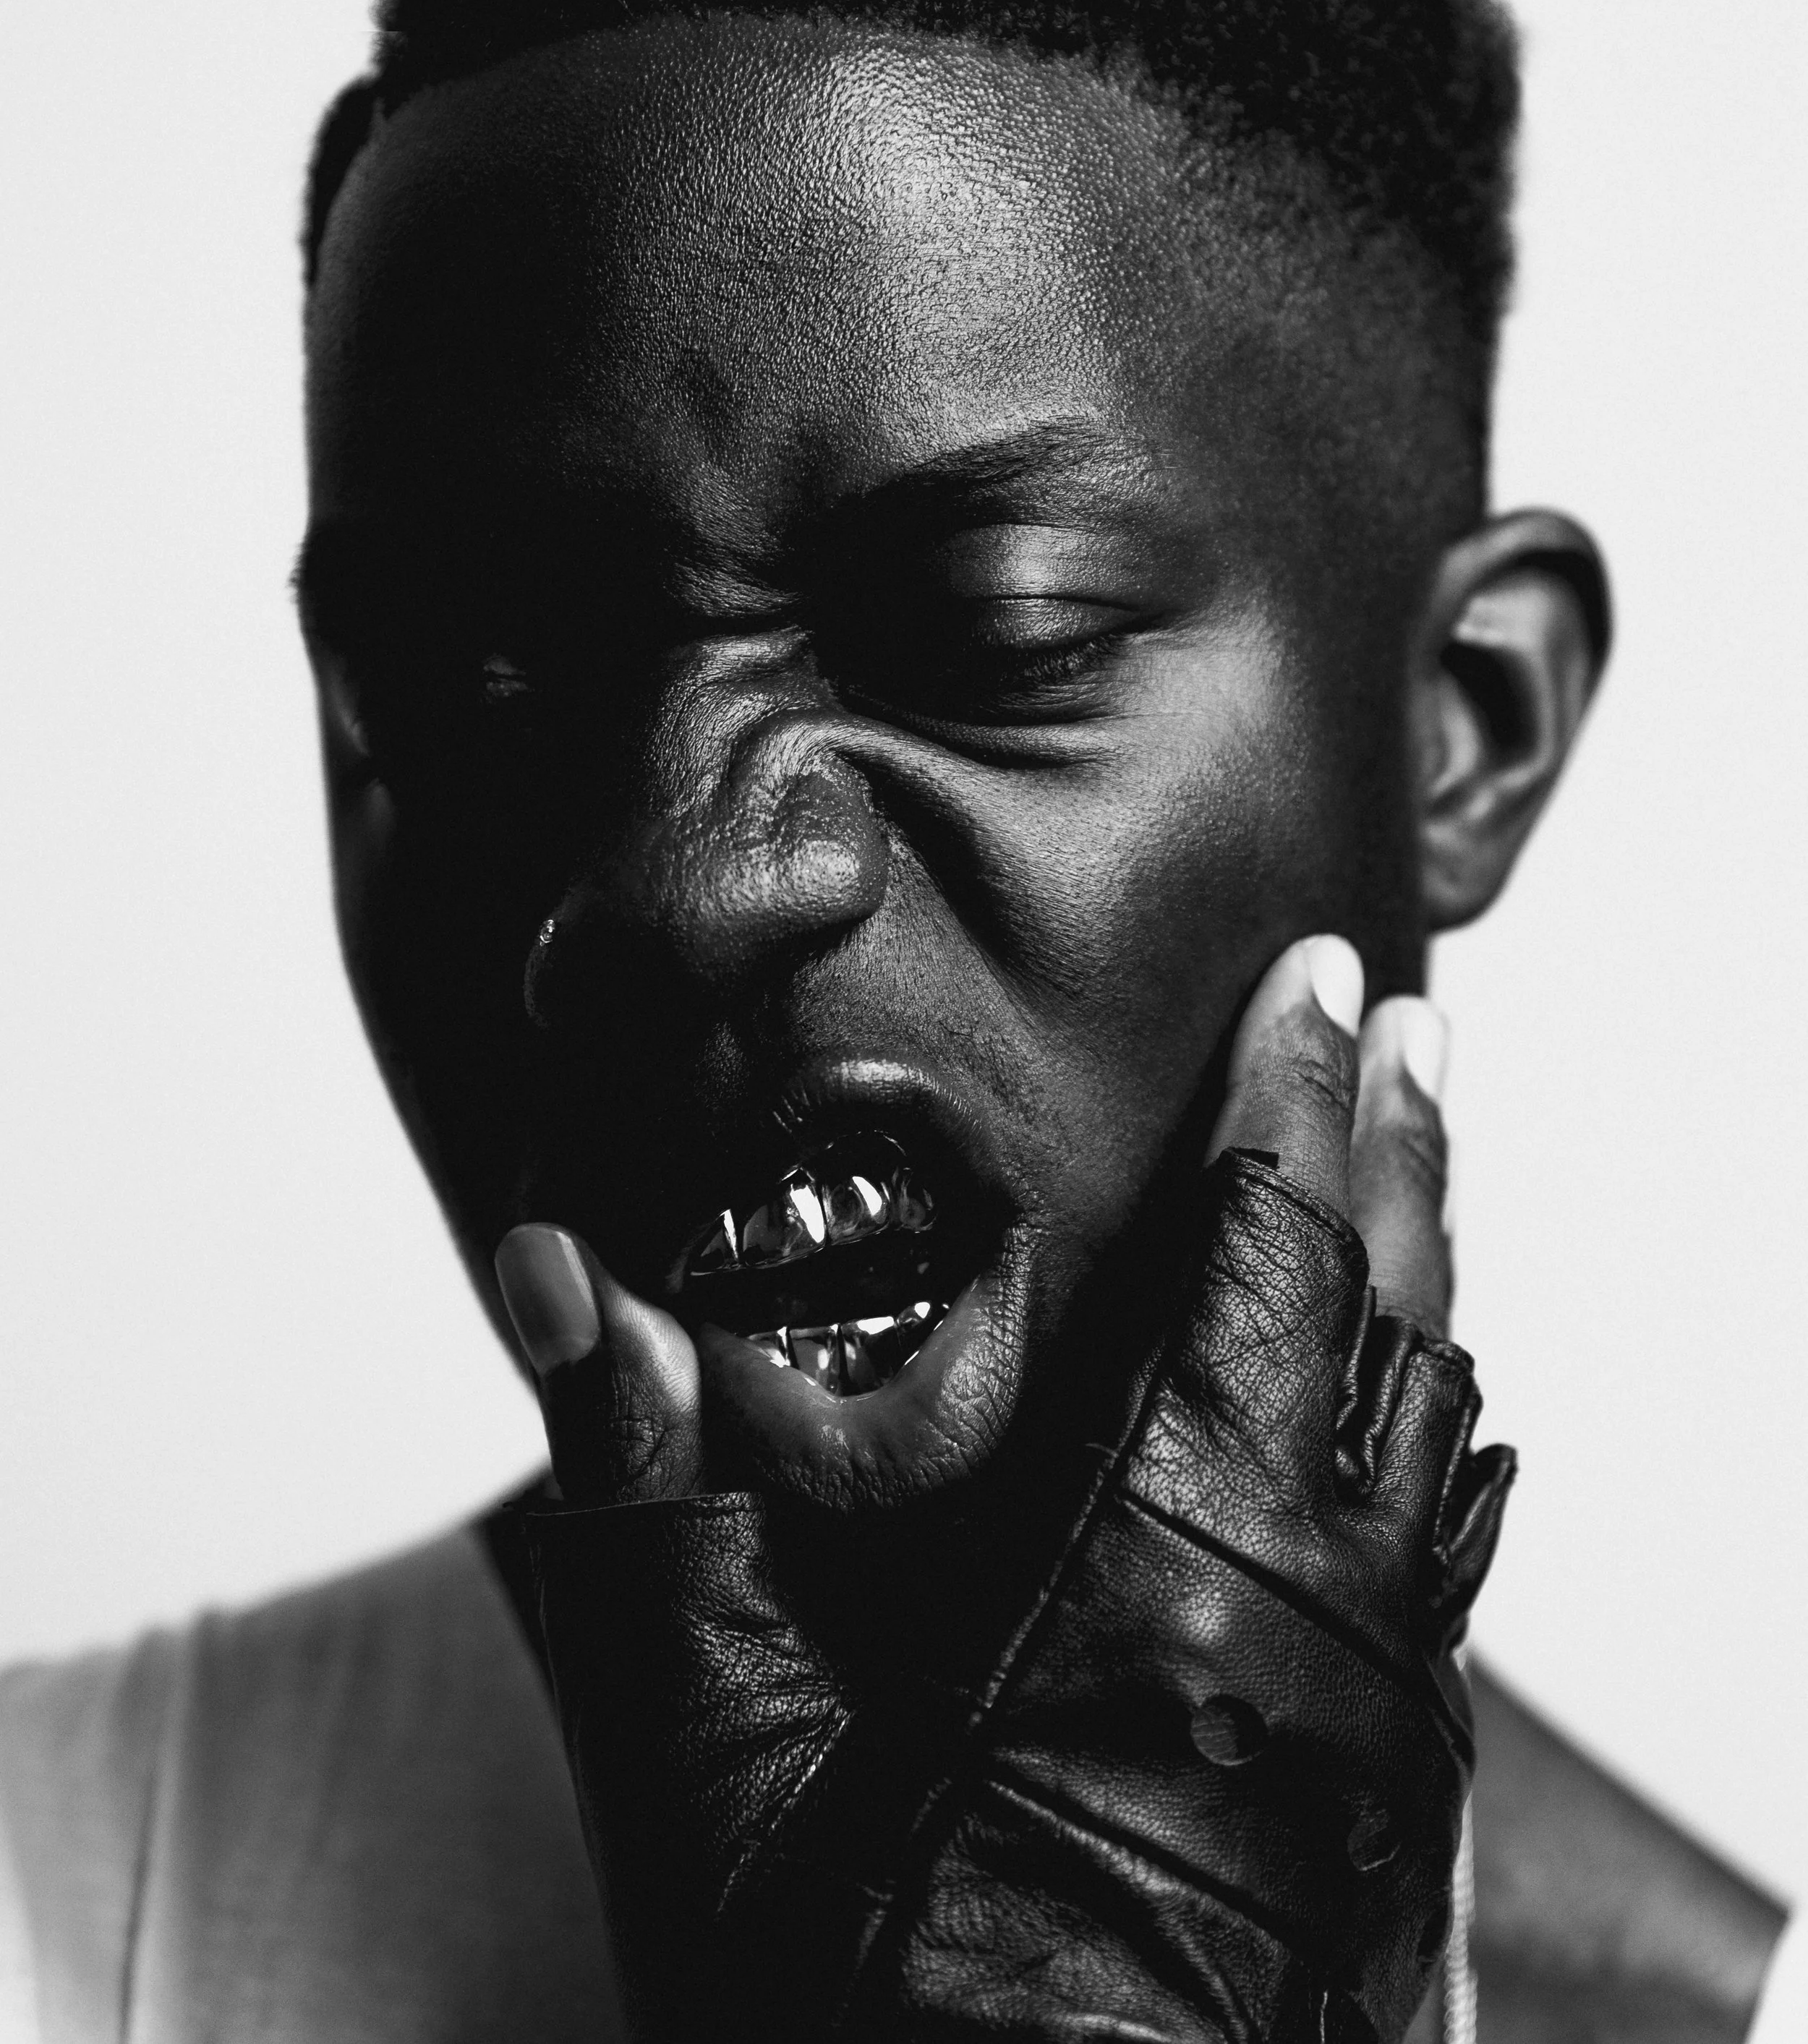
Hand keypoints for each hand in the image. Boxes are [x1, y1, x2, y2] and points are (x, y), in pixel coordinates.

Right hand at [497, 939, 1509, 2042]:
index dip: (1302, 1099)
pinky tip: (1411, 1410)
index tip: (1328, 976)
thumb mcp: (726, 1771)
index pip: (1275, 1263)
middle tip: (1410, 1022)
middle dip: (1404, 1152)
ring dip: (1429, 1277)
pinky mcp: (1403, 1814)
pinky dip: (1432, 1427)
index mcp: (1167, 1573)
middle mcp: (1319, 1627)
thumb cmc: (890, 2037)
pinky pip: (1448, 1556)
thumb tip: (569, 1284)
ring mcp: (1388, 1726)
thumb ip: (656, 1508)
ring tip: (1409, 1171)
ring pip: (1446, 1433)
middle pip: (1407, 1320)